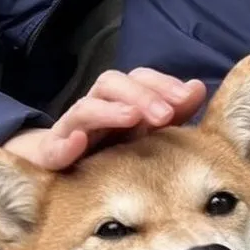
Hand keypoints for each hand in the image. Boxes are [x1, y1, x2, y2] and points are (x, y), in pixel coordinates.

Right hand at [3, 68, 206, 171]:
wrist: (56, 170)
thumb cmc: (108, 149)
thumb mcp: (143, 132)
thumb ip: (172, 112)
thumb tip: (198, 88)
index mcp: (118, 102)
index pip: (138, 78)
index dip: (161, 83)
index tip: (187, 96)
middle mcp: (94, 109)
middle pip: (111, 84)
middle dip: (140, 95)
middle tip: (164, 114)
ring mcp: (70, 130)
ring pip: (84, 109)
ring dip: (109, 110)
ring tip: (132, 117)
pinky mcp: (51, 155)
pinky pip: (54, 147)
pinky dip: (65, 143)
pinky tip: (77, 142)